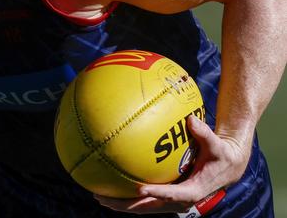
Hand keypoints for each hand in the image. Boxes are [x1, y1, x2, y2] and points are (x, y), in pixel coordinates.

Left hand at [94, 116, 248, 213]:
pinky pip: (146, 199)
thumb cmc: (220, 154)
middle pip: (151, 206)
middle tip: (105, 199)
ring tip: (100, 198)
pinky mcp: (167, 196)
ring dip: (123, 204)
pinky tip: (111, 190)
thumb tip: (191, 119)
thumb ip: (204, 133)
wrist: (227, 168)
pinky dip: (128, 198)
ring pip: (144, 207)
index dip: (157, 193)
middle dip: (127, 205)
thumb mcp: (216, 144)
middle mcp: (181, 199)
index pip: (174, 195)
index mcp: (194, 189)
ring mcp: (172, 200)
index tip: (140, 189)